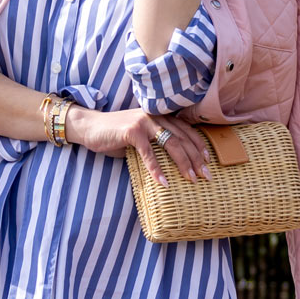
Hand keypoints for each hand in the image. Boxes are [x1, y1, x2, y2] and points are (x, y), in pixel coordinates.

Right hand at [65, 105, 209, 184]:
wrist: (91, 127)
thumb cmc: (116, 135)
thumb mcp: (141, 137)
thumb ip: (157, 144)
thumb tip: (175, 163)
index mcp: (160, 116)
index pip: (187, 130)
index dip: (199, 145)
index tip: (208, 162)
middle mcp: (155, 116)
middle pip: (183, 138)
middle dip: (196, 158)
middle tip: (205, 176)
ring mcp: (144, 122)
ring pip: (171, 143)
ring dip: (183, 164)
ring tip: (191, 179)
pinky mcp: (132, 132)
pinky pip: (149, 153)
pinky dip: (157, 170)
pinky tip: (164, 182)